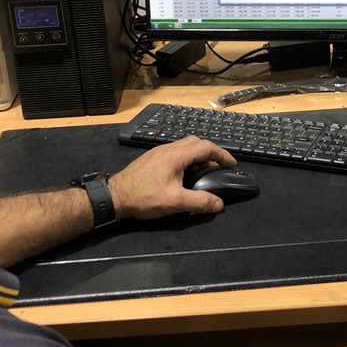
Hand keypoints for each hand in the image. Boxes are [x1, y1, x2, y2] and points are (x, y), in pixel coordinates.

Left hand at [109, 136, 235, 218]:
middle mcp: (168, 149)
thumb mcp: (175, 202)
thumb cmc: (144, 197)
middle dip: (211, 152)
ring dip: (198, 156)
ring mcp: (159, 152)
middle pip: (196, 142)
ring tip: (205, 172)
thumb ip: (199, 202)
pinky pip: (176, 152)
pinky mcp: (152, 159)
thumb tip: (219, 204)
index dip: (222, 154)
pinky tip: (185, 174)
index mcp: (176, 155)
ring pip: (185, 146)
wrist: (115, 196)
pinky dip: (187, 159)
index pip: (205, 147)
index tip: (232, 164)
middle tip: (219, 167)